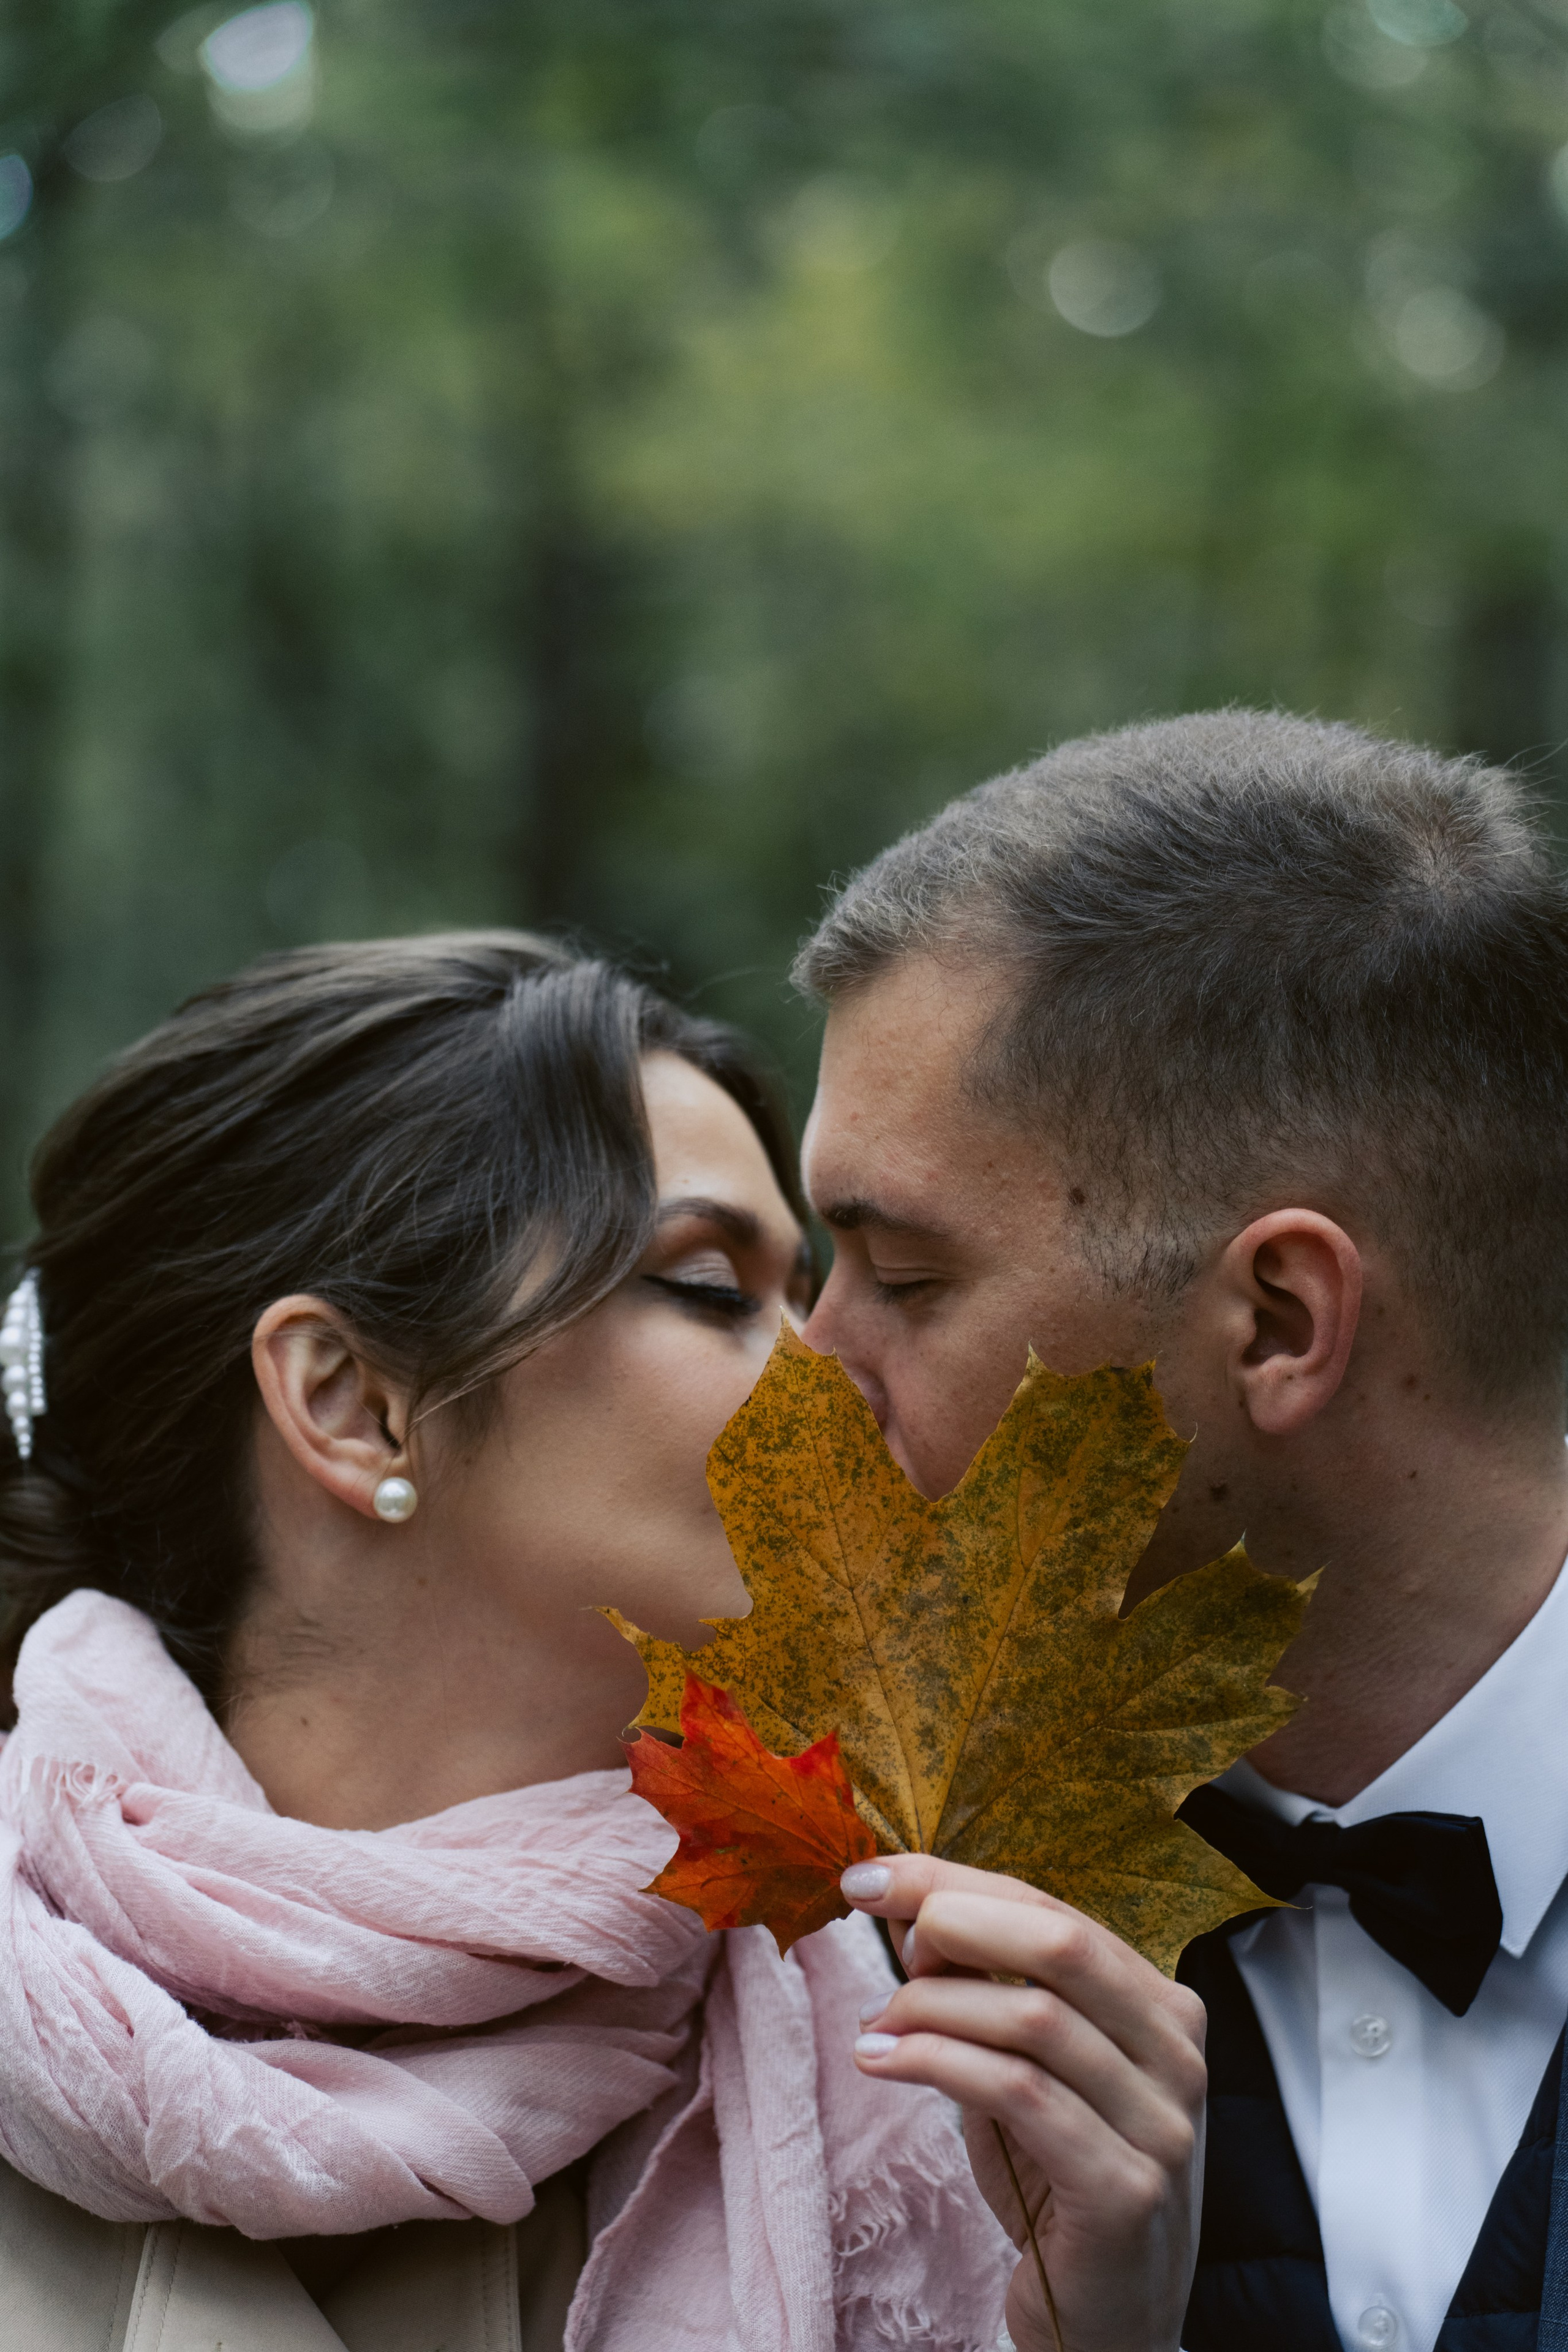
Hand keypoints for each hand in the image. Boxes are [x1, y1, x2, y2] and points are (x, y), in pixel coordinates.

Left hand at [840, 1855, 1204, 2351]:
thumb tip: (908, 1909)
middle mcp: (1175, 2054)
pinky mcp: (1126, 2189)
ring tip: (874, 2026)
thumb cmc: (1059, 2180)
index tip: (871, 1875)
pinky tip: (882, 2062)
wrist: (1109, 2317)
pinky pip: (1019, 2094)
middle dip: (952, 1919)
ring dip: (931, 2006)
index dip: (956, 1882)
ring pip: (1033, 2019)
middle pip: (1058, 1944)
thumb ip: (988, 1993)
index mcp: (1159, 2007)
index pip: (1054, 1912)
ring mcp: (1160, 2123)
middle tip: (877, 1931)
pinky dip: (937, 2063)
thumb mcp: (1028, 2068)